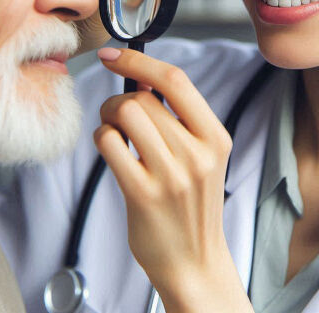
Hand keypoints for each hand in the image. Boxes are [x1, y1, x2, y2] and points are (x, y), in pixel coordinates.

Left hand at [94, 47, 253, 312]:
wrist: (194, 263)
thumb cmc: (191, 206)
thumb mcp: (202, 158)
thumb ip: (179, 120)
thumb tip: (141, 78)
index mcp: (216, 138)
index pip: (176, 80)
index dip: (140, 61)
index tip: (114, 55)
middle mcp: (198, 154)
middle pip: (143, 99)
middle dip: (119, 100)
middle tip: (115, 117)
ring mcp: (171, 176)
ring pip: (125, 114)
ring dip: (108, 118)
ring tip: (114, 135)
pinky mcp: (143, 195)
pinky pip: (109, 143)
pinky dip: (102, 139)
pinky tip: (111, 152)